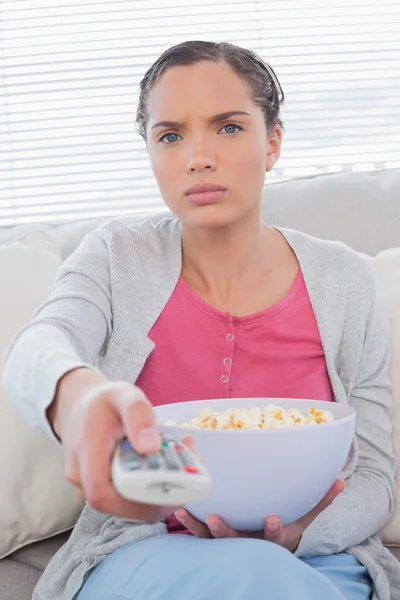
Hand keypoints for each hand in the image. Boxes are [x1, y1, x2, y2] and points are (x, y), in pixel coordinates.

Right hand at [54, 368, 184, 522]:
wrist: (81, 406)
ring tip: (186, 467)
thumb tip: (151, 447)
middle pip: (119, 505)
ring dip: (158, 493)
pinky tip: (171, 470)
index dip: (135, 500)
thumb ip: (138, 415)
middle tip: (189, 473)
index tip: (171, 485)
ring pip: (125, 504)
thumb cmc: (103, 400)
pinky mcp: (103, 488)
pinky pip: (127, 497)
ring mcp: (91, 485)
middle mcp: (82, 476)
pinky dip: (151, 488)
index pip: (101, 493)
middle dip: (158, 496)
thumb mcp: (123, 395)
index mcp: (86, 450)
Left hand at [175, 478, 344, 551]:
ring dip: (197, 525)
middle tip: (216, 520)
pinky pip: (198, 531)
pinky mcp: (213, 536)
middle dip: (226, 532)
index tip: (272, 518)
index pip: (274, 537)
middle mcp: (249, 542)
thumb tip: (341, 481)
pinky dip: (188, 521)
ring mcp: (230, 541)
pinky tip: (177, 506)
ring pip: (211, 539)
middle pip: (236, 541)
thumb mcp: (307, 515)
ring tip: (183, 510)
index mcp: (272, 537)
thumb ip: (322, 499)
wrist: (270, 548)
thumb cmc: (289, 523)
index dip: (274, 530)